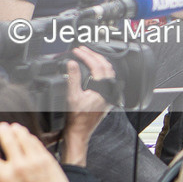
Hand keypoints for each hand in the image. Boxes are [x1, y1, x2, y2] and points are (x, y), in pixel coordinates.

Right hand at [0, 121, 79, 181]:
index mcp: (6, 178)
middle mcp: (19, 166)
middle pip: (7, 140)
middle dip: (3, 131)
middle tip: (2, 127)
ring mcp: (34, 160)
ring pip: (23, 137)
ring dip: (18, 130)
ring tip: (15, 128)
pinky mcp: (47, 158)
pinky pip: (36, 142)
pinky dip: (30, 137)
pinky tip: (28, 136)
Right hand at [61, 49, 112, 166]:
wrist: (80, 132)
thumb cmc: (76, 118)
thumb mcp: (72, 96)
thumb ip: (73, 78)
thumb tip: (72, 63)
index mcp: (103, 89)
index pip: (97, 65)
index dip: (86, 55)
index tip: (77, 50)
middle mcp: (110, 91)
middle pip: (106, 65)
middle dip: (94, 55)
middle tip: (82, 49)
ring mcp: (110, 94)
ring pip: (109, 71)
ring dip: (98, 61)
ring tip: (87, 55)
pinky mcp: (107, 97)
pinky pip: (108, 79)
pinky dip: (101, 70)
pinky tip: (93, 69)